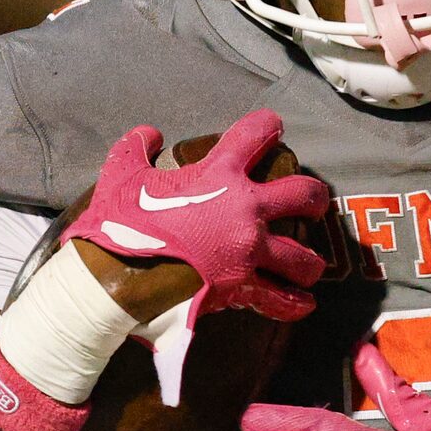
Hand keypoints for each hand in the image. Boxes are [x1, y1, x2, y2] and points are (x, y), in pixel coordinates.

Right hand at [64, 109, 328, 324]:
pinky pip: (280, 299)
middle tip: (310, 203)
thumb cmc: (121, 224)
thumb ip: (136, 148)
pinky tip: (303, 303)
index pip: (256, 135)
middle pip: (303, 194)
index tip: (274, 128)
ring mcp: (249, 251)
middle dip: (313, 198)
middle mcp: (245, 210)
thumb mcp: (120, 174)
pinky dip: (294, 304)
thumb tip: (148, 134)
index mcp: (218, 174)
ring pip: (302, 256)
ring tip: (308, 264)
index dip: (269, 126)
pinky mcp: (243, 287)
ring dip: (309, 261)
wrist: (118, 277)